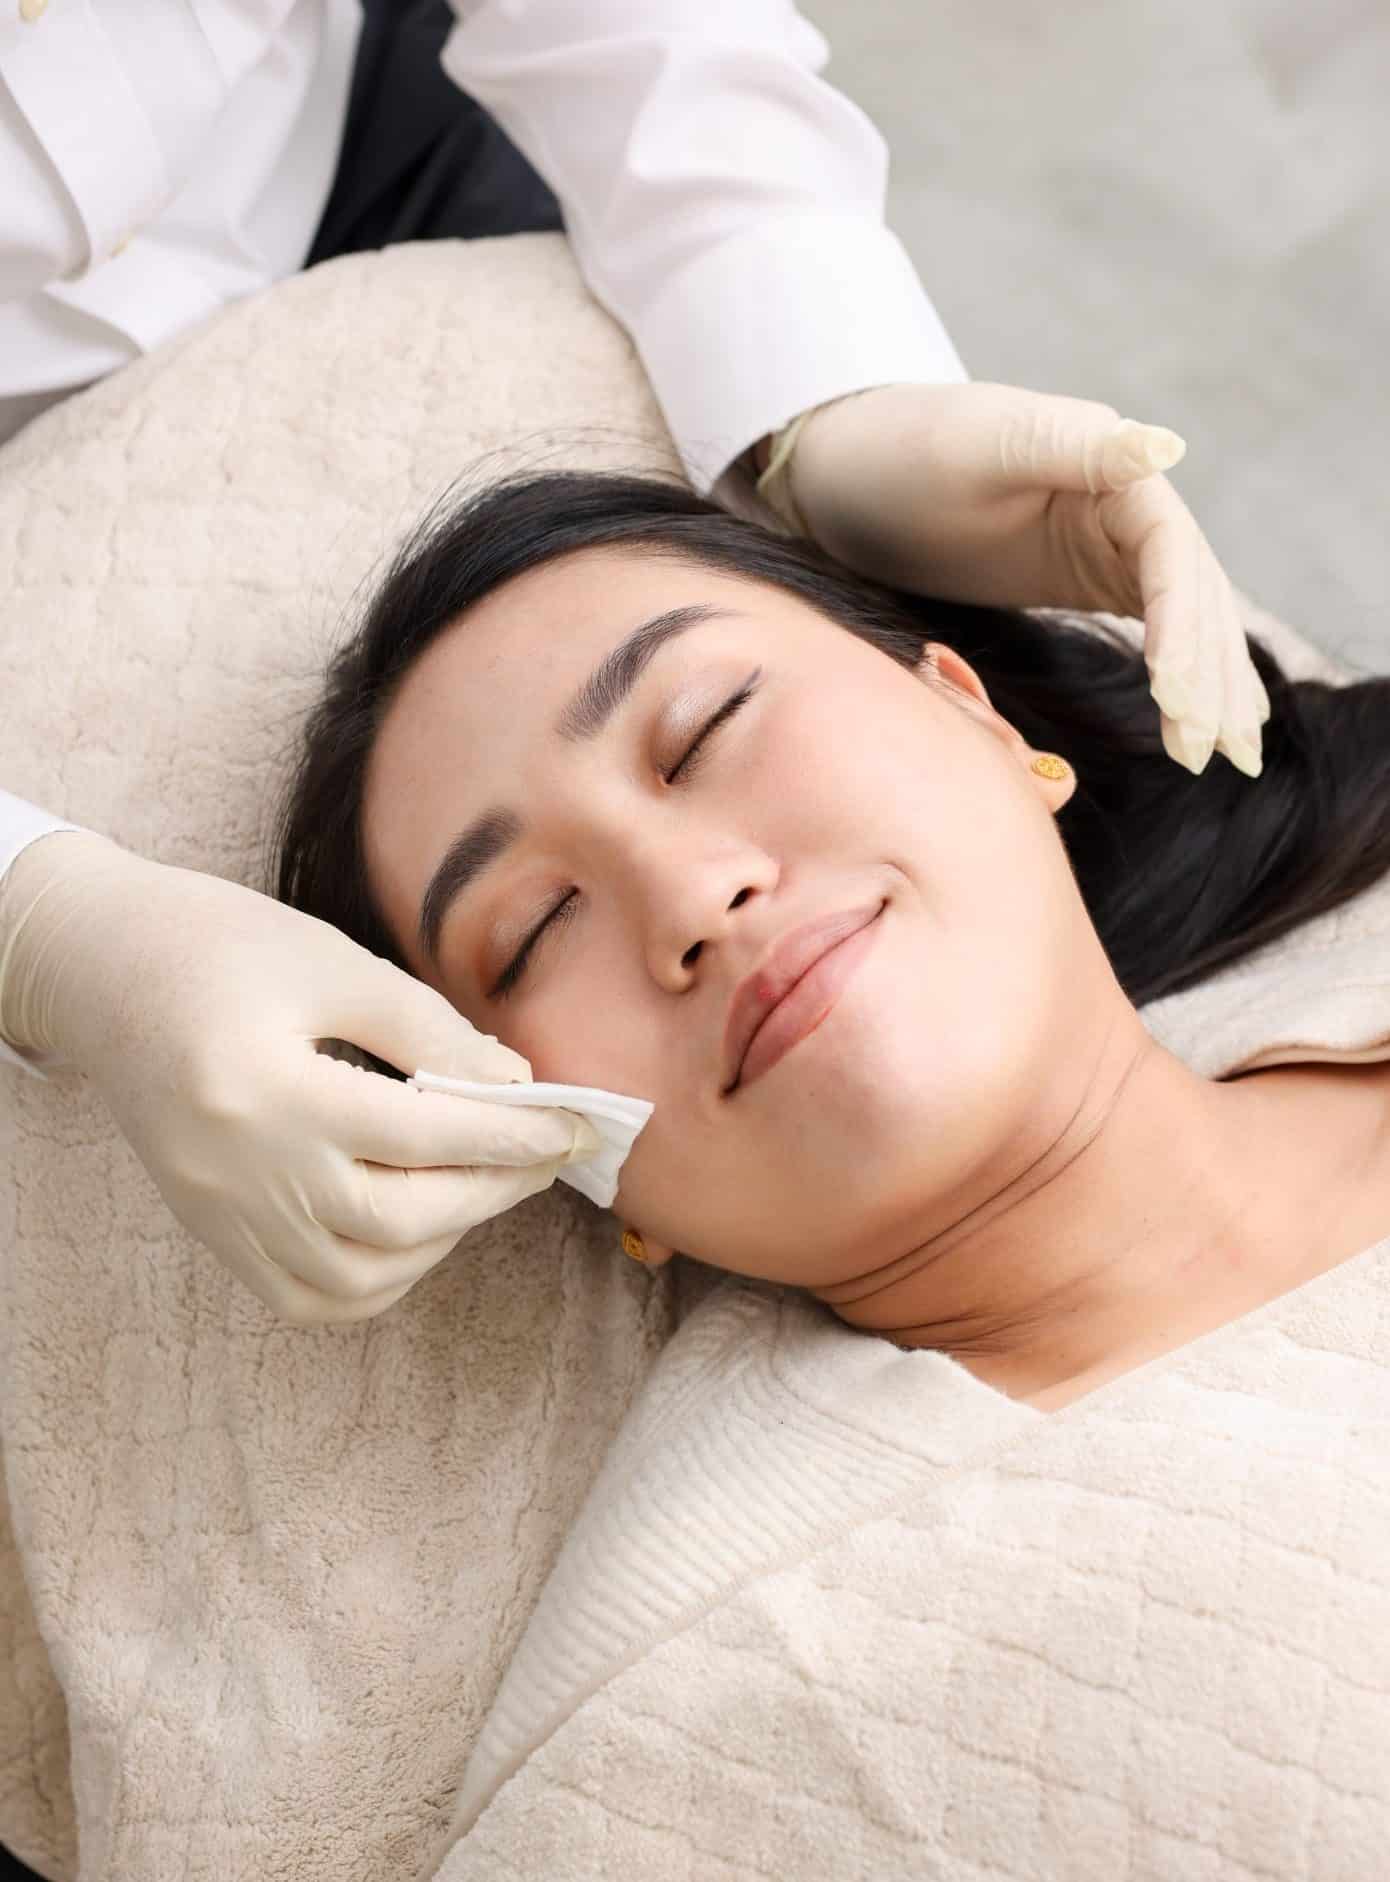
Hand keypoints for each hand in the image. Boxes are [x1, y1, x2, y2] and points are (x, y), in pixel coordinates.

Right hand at [0, 833, 599, 1323]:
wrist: (106, 973)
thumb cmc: (222, 948)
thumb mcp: (332, 964)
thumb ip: (429, 1032)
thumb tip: (517, 1085)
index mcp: (267, 1090)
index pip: (422, 1136)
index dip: (511, 1134)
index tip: (575, 1123)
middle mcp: (239, 1171)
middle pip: (398, 1221)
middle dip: (492, 1192)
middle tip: (546, 1155)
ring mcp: (220, 1214)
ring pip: (358, 1278)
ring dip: (442, 1242)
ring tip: (485, 1185)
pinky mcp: (212, 1232)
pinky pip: (308, 1296)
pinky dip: (379, 1278)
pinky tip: (417, 1227)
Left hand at [762, 382, 1271, 777]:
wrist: (845, 473)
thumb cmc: (903, 451)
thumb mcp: (984, 447)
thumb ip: (1076, 449)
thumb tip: (1166, 447)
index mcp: (1110, 461)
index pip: (1171, 552)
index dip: (1183, 624)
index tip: (1177, 694)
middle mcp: (1124, 496)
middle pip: (1191, 592)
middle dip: (1208, 672)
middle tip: (1213, 752)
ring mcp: (1106, 539)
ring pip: (1181, 617)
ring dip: (1208, 684)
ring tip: (1227, 758)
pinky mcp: (1083, 575)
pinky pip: (1148, 628)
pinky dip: (1177, 676)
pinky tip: (1191, 723)